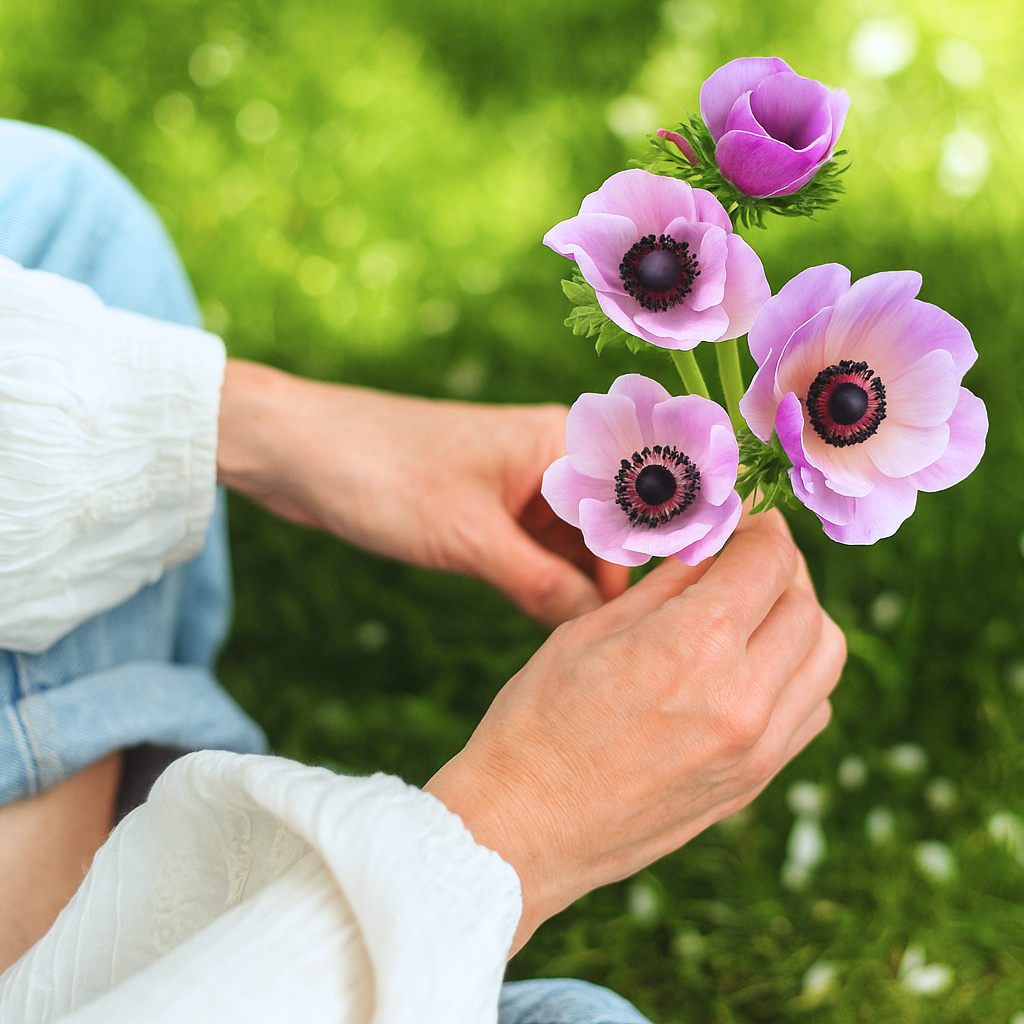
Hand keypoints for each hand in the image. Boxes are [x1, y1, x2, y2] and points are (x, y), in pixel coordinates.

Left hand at [216, 359, 628, 624]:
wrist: (298, 452)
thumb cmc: (382, 472)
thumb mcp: (468, 538)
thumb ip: (542, 584)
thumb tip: (600, 629)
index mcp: (563, 442)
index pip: (638, 504)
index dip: (653, 561)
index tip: (657, 621)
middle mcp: (553, 462)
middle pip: (612, 530)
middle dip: (616, 583)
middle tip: (621, 649)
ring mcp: (522, 490)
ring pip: (576, 549)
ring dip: (581, 589)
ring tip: (591, 647)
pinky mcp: (491, 515)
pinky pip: (539, 556)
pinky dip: (547, 587)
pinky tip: (551, 625)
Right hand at [423, 511, 845, 953]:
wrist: (524, 826)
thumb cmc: (538, 720)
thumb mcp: (591, 630)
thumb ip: (666, 585)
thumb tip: (709, 543)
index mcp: (694, 648)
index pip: (768, 560)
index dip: (760, 525)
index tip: (743, 516)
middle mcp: (743, 700)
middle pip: (806, 604)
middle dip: (781, 566)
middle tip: (745, 556)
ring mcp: (757, 750)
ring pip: (825, 657)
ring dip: (799, 618)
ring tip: (752, 609)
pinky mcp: (755, 783)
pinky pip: (811, 709)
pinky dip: (798, 672)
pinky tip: (751, 665)